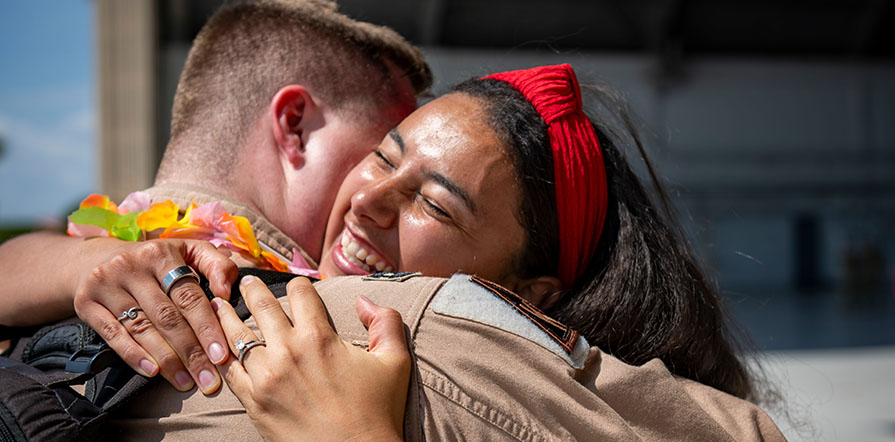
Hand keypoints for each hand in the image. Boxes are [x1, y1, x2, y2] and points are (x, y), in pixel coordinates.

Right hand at [72, 238, 237, 393]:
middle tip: (208, 379)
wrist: (96, 258)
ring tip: (186, 382)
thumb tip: (227, 291)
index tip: (222, 355)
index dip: (207, 327)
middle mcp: (132, 266)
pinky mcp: (86, 302)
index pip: (189, 296)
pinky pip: (112, 334)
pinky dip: (133, 355)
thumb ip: (216, 264)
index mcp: (161, 253)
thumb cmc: (155, 262)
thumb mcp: (188, 251)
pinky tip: (152, 372)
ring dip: (167, 360)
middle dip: (191, 352)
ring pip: (142, 329)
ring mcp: (106, 284)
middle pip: (167, 316)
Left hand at [213, 276, 409, 441]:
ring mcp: (266, 376)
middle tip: (245, 281)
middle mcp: (288, 350)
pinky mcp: (253, 401)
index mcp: (319, 336)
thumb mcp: (394, 361)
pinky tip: (218, 346)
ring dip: (227, 316)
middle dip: (252, 289)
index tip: (296, 286)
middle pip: (262, 306)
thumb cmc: (378, 411)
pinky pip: (230, 370)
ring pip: (237, 335)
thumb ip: (385, 321)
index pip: (299, 293)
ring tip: (219, 305)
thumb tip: (363, 301)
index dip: (299, 284)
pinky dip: (223, 354)